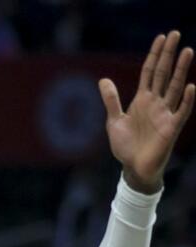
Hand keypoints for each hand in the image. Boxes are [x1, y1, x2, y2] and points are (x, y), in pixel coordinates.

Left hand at [102, 31, 193, 192]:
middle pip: (164, 73)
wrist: (133, 168)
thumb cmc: (126, 147)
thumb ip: (111, 101)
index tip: (161, 37)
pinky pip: (181, 112)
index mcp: (142, 100)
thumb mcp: (114, 122)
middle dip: (169, 54)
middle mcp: (156, 103)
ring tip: (188, 51)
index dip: (155, 55)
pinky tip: (191, 87)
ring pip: (175, 87)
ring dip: (181, 70)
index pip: (150, 72)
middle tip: (176, 34)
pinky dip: (186, 101)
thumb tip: (103, 80)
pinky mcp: (171, 128)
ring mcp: (165, 114)